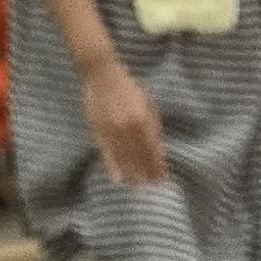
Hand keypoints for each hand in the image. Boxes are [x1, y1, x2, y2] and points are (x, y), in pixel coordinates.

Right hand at [84, 59, 168, 185]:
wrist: (102, 72)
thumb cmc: (129, 87)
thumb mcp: (148, 103)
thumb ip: (153, 127)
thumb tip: (159, 150)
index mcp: (143, 120)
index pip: (153, 149)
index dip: (157, 166)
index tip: (163, 179)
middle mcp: (128, 126)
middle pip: (139, 156)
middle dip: (147, 173)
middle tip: (152, 188)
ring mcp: (112, 128)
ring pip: (124, 157)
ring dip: (132, 173)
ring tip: (138, 188)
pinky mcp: (97, 128)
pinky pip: (105, 151)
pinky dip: (111, 165)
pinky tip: (116, 179)